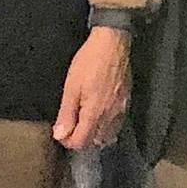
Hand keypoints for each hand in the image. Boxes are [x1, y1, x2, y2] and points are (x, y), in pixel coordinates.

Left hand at [52, 26, 131, 151]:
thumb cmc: (89, 63)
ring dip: (94, 135)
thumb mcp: (71, 87)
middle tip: (70, 127)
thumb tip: (60, 135)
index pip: (81, 142)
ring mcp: (121, 111)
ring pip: (107, 136)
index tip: (61, 132)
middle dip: (81, 140)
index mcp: (94, 114)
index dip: (68, 141)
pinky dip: (106, 128)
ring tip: (83, 124)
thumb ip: (66, 114)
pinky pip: (116, 126)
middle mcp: (110, 117)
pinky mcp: (127, 104)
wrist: (112, 44)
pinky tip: (99, 118)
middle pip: (95, 142)